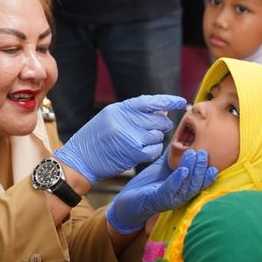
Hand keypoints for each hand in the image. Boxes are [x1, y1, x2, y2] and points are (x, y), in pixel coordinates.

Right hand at [53, 94, 185, 184]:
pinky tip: (144, 151)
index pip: (149, 101)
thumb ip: (133, 113)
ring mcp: (130, 137)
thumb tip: (160, 112)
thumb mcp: (109, 118)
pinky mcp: (133, 154)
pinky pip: (154, 150)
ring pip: (158, 136)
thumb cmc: (95, 139)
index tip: (181, 101)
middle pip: (158, 120)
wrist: (80, 160)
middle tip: (157, 129)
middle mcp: (125, 121)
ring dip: (155, 139)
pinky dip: (153, 151)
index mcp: (119, 109)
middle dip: (162, 125)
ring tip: (143, 142)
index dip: (167, 101)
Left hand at [106, 149, 217, 233]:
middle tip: (204, 153)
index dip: (208, 173)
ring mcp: (170, 199)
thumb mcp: (164, 166)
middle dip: (202, 168)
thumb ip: (174, 155)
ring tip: (194, 155)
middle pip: (197, 184)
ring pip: (187, 186)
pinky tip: (182, 170)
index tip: (214, 161)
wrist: (128, 200)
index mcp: (183, 189)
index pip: (201, 182)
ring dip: (192, 171)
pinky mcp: (158, 199)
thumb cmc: (148, 184)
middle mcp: (180, 196)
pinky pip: (170, 189)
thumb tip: (183, 136)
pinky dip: (177, 179)